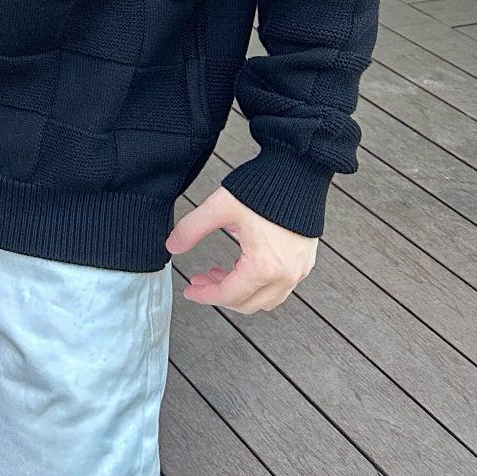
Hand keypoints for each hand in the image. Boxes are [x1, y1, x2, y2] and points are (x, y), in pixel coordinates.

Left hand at [165, 184, 318, 311]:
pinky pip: (280, 287)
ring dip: (240, 292)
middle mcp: (286, 275)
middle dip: (220, 294)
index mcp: (264, 266)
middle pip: (248, 304)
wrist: (297, 171)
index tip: (190, 290)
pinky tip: (242, 265)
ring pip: (266, 300)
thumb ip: (192, 228)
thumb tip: (171, 246)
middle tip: (201, 279)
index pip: (229, 295)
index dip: (204, 295)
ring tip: (220, 272)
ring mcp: (299, 270)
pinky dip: (258, 284)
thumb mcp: (220, 207)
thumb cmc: (263, 188)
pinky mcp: (304, 262)